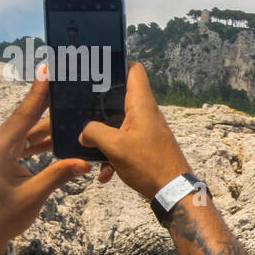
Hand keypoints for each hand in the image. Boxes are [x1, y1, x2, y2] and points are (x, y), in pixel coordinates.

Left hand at [0, 63, 91, 253]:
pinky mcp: (6, 159)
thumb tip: (83, 161)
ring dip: (51, 125)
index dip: (39, 92)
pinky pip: (28, 143)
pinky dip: (45, 141)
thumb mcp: (32, 196)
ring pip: (30, 132)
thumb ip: (57, 175)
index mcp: (0, 148)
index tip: (48, 70)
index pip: (24, 114)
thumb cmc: (2, 216)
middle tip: (68, 87)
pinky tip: (63, 137)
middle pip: (29, 119)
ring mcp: (1, 151)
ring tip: (72, 111)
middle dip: (49, 104)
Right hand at [79, 62, 191, 198]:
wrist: (173, 192)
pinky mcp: (147, 145)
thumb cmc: (149, 165)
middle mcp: (146, 113)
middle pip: (121, 97)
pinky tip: (105, 173)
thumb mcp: (114, 146)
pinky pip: (125, 143)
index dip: (117, 63)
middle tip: (81, 106)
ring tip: (90, 149)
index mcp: (141, 105)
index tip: (98, 67)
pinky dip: (114, 155)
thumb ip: (93, 132)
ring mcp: (147, 129)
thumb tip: (83, 133)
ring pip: (119, 124)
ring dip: (104, 137)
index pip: (134, 70)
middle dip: (100, 104)